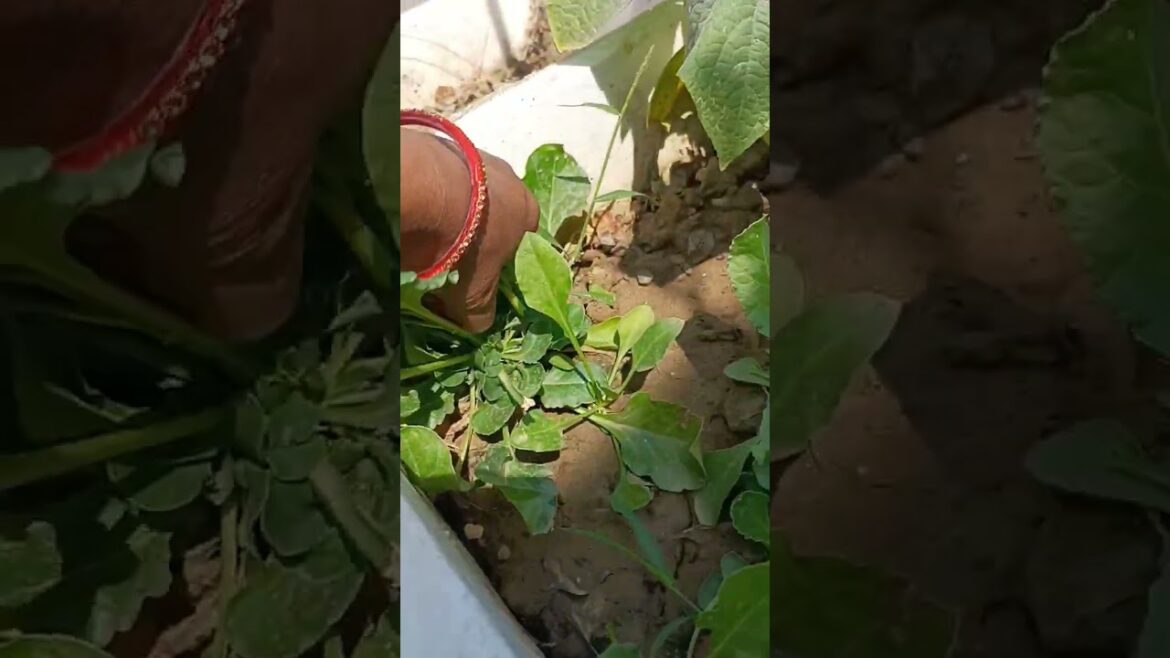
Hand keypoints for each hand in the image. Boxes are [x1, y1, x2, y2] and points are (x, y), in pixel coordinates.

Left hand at [400, 128, 537, 331]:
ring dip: (450, 205)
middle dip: (475, 227)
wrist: (432, 188)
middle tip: (450, 250)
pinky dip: (429, 188)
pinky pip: (439, 171)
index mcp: (527, 210)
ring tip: (424, 228)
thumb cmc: (466, 242)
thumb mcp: (475, 291)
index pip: (524, 234)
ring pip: (468, 186)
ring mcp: (478, 155)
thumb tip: (475, 324)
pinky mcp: (446, 142)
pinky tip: (412, 205)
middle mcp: (509, 177)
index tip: (479, 267)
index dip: (502, 253)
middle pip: (495, 207)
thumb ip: (479, 311)